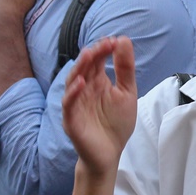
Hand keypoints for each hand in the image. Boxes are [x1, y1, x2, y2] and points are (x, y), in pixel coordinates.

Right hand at [62, 35, 137, 176]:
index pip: (96, 60)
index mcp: (97, 82)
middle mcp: (84, 90)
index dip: (103, 50)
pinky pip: (68, 104)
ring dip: (79, 68)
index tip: (114, 41)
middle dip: (93, 55)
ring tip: (88, 55)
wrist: (109, 154)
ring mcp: (76, 104)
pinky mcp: (71, 120)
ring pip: (72, 82)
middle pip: (84, 67)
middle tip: (104, 45)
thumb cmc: (116, 124)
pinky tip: (81, 83)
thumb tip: (124, 40)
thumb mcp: (126, 93)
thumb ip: (125, 69)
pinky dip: (72, 93)